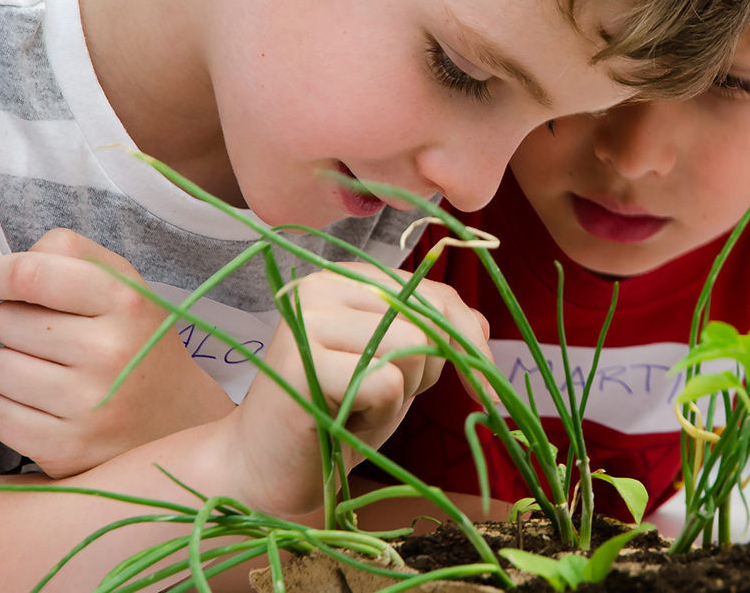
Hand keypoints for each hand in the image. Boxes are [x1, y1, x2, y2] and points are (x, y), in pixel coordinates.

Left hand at [0, 229, 234, 477]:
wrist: (178, 422)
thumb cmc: (136, 343)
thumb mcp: (124, 285)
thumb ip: (70, 256)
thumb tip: (2, 269)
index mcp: (126, 301)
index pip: (30, 272)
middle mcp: (110, 352)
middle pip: (8, 321)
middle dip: (18, 326)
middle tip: (51, 341)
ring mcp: (90, 405)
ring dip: (14, 370)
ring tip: (53, 377)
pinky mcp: (68, 449)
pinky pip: (0, 415)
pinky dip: (14, 411)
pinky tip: (48, 410)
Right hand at [228, 263, 489, 515]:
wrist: (264, 469)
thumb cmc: (334, 418)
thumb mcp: (394, 369)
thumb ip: (430, 338)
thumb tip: (479, 325)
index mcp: (346, 279)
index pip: (435, 292)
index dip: (469, 342)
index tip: (485, 391)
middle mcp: (321, 286)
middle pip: (428, 321)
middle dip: (426, 374)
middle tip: (380, 401)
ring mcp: (307, 318)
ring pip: (412, 349)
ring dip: (398, 398)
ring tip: (355, 410)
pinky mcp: (301, 361)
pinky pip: (386, 384)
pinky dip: (377, 417)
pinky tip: (341, 423)